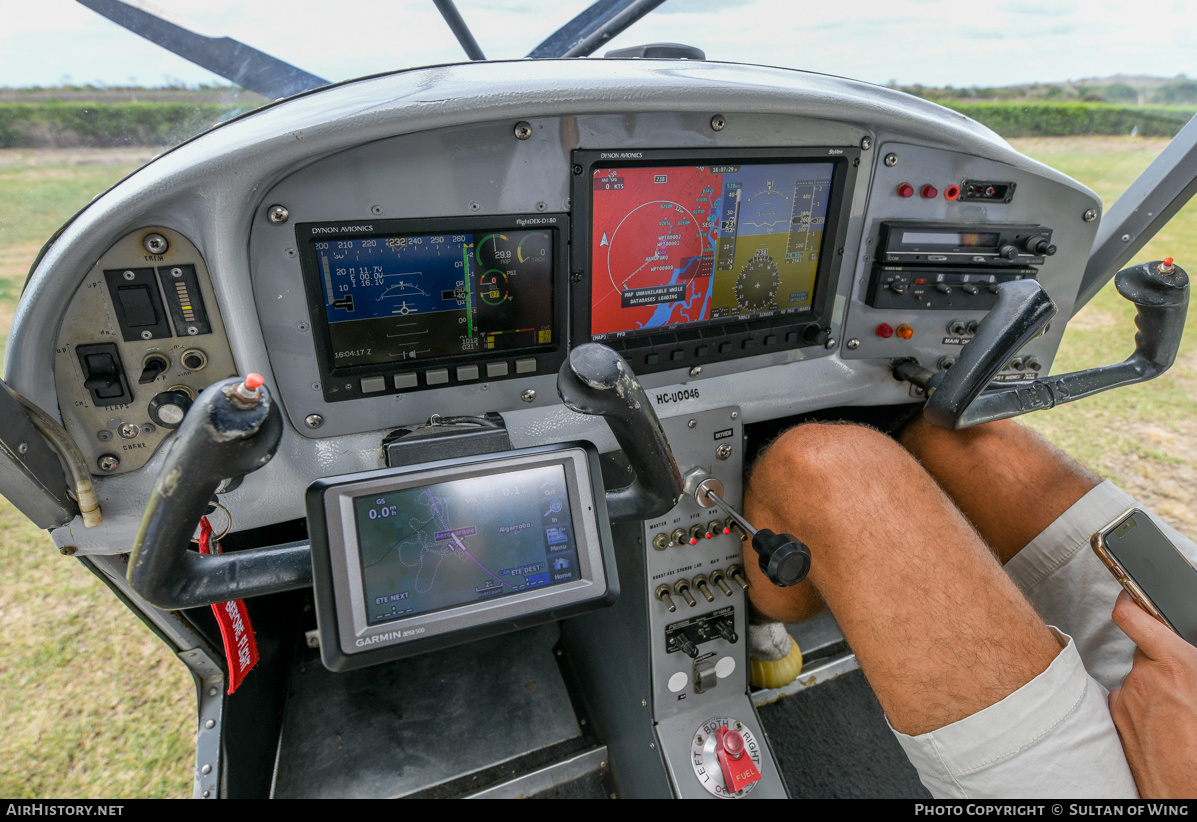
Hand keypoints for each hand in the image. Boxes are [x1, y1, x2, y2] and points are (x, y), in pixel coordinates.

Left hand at [1108, 590, 1196, 797]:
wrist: (1189, 790)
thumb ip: (1190, 661)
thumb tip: (1184, 653)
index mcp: (1174, 665)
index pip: (1133, 616)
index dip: (1129, 600)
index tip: (1128, 593)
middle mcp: (1143, 679)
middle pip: (1145, 656)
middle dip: (1162, 666)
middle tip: (1185, 691)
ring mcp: (1126, 700)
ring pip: (1138, 683)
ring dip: (1154, 693)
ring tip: (1180, 718)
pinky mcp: (1116, 720)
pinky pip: (1129, 704)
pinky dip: (1142, 711)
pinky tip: (1163, 729)